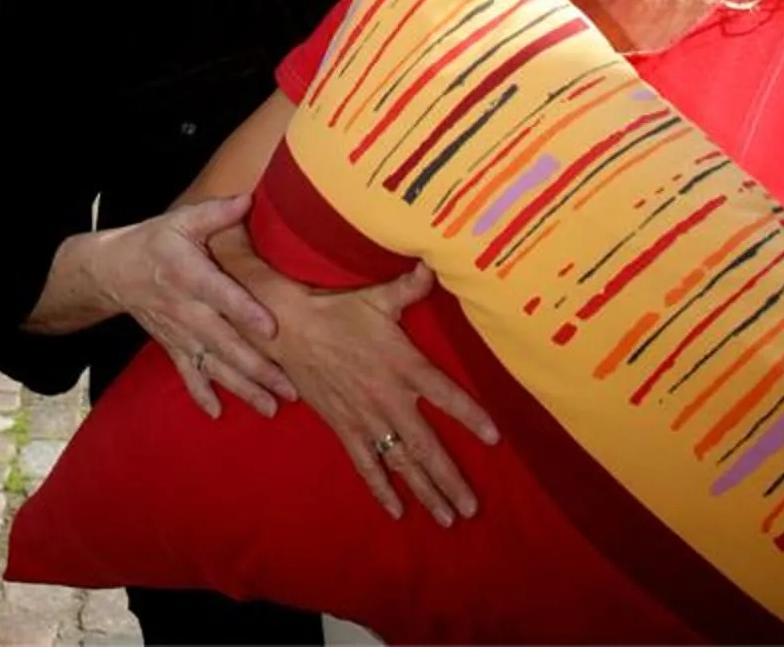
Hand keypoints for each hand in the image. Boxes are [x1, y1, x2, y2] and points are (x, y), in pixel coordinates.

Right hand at [92, 194, 297, 420]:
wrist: (113, 270)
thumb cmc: (155, 241)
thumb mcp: (181, 219)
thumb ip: (216, 212)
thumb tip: (251, 198)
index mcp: (189, 274)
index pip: (221, 295)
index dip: (245, 312)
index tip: (272, 330)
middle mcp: (186, 309)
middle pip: (225, 342)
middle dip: (257, 367)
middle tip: (289, 388)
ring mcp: (179, 333)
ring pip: (213, 364)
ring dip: (241, 388)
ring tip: (270, 408)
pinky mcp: (172, 346)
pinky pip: (187, 374)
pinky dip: (200, 394)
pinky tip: (217, 413)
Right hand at [249, 259, 500, 524]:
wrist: (289, 327)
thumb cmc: (336, 310)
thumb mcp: (376, 296)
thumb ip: (409, 288)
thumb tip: (434, 265)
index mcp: (403, 364)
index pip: (446, 394)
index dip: (471, 416)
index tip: (495, 439)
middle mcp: (389, 398)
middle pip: (426, 446)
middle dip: (451, 479)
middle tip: (471, 508)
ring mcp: (366, 418)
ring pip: (401, 462)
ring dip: (425, 491)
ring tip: (447, 517)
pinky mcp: (344, 427)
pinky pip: (366, 464)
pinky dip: (381, 489)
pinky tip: (397, 511)